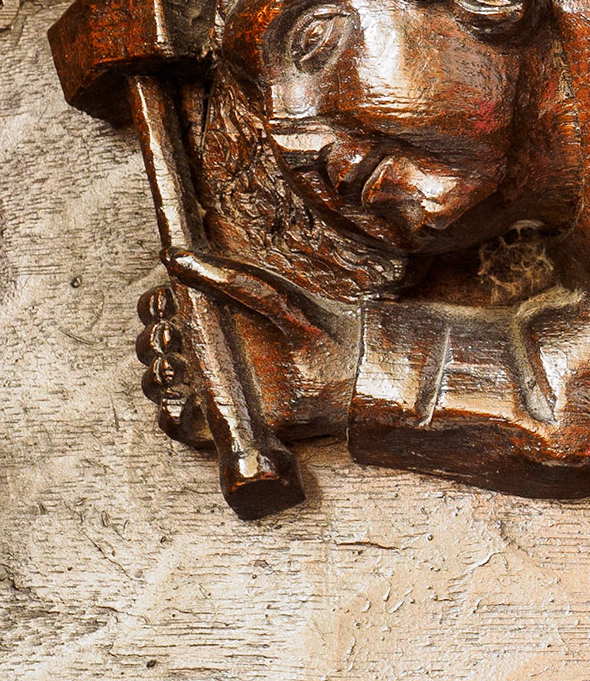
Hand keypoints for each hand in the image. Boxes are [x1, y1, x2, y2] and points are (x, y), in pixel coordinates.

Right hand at [135, 251, 353, 438]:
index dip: (153, 307)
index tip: (164, 303)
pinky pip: (178, 424)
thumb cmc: (315, 323)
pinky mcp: (222, 417)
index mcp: (213, 315)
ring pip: (157, 383)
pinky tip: (186, 400)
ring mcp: (212, 384)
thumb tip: (171, 256)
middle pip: (152, 344)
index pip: (160, 309)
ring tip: (177, 365)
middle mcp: (206, 349)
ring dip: (155, 375)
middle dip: (151, 340)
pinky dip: (170, 415)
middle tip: (173, 336)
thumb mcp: (269, 294)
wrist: (349, 369)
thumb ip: (222, 276)